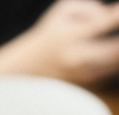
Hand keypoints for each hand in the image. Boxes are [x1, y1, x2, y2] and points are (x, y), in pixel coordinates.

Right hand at [0, 0, 118, 85]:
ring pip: (113, 65)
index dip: (116, 16)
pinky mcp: (85, 83)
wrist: (30, 66)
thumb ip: (89, 7)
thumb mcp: (62, 11)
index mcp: (69, 36)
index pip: (100, 24)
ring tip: (117, 45)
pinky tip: (114, 54)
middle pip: (112, 51)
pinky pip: (108, 73)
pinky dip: (114, 63)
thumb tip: (109, 15)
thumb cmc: (50, 33)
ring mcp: (81, 73)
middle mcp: (76, 57)